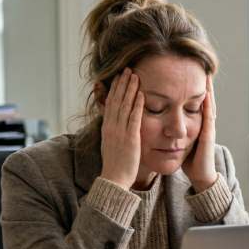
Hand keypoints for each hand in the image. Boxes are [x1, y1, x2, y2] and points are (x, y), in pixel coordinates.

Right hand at [97, 68, 144, 188]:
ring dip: (129, 89)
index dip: (115, 89)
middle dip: (122, 83)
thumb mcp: (110, 144)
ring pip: (124, 105)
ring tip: (134, 75)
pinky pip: (134, 118)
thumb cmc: (115, 165)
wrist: (114, 180)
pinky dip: (137, 105)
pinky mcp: (130, 138)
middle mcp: (111, 127)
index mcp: (107, 128)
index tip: (119, 77)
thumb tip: (112, 124)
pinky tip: (142, 94)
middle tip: (127, 69)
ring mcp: (120, 132)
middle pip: (116, 100)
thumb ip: (112, 132)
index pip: (110, 103)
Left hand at [182, 75, 217, 192]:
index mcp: (197, 125)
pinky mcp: (208, 136)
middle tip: (202, 69)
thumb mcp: (181, 141)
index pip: (196, 103)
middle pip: (205, 100)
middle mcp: (204, 125)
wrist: (199, 176)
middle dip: (204, 86)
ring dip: (208, 91)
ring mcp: (208, 129)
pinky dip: (208, 105)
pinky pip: (208, 117)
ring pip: (209, 106)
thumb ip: (175, 130)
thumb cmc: (189, 160)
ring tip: (206, 76)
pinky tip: (206, 95)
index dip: (193, 89)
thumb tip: (163, 122)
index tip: (189, 74)